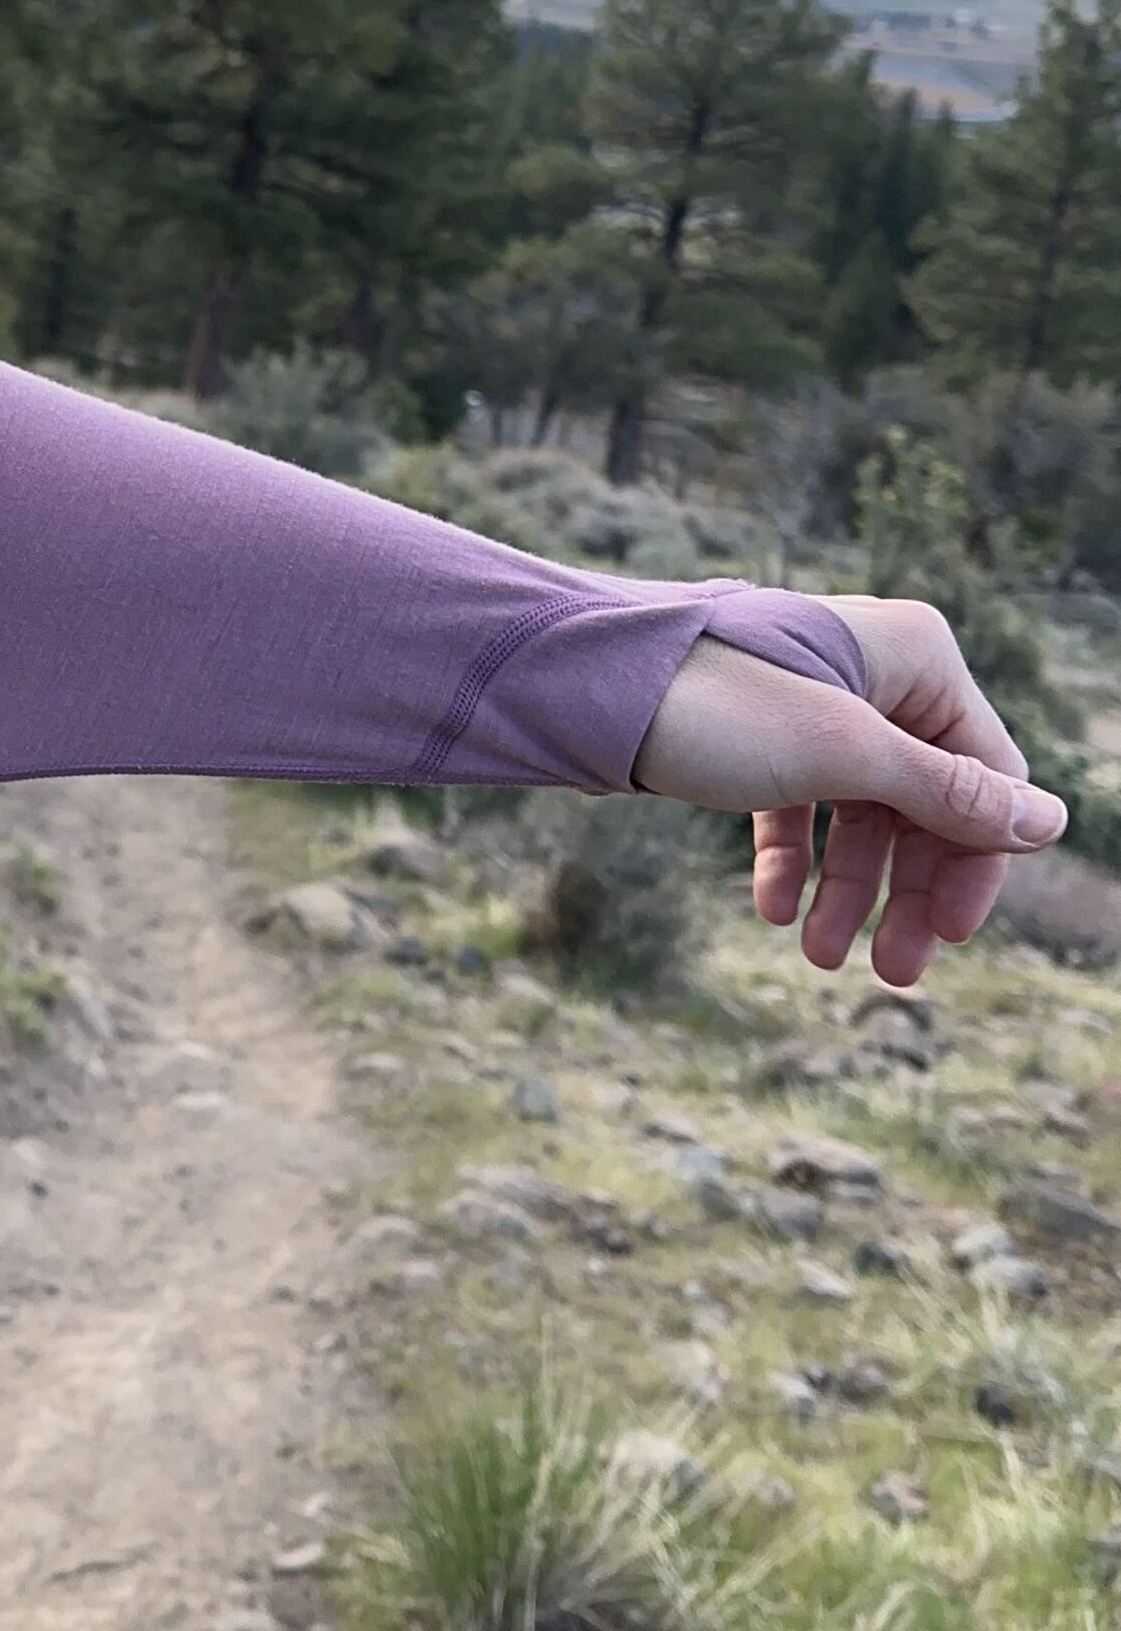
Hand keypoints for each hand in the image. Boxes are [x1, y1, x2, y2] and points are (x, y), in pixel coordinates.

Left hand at [635, 597, 1066, 986]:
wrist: (582, 685)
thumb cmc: (717, 705)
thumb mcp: (843, 754)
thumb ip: (944, 795)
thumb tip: (1047, 824)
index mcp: (919, 659)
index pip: (985, 777)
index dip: (974, 862)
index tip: (949, 935)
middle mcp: (876, 675)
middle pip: (923, 805)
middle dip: (905, 892)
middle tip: (892, 972)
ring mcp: (815, 705)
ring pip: (857, 815)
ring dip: (847, 890)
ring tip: (818, 956)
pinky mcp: (757, 736)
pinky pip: (795, 807)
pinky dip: (791, 861)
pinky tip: (775, 913)